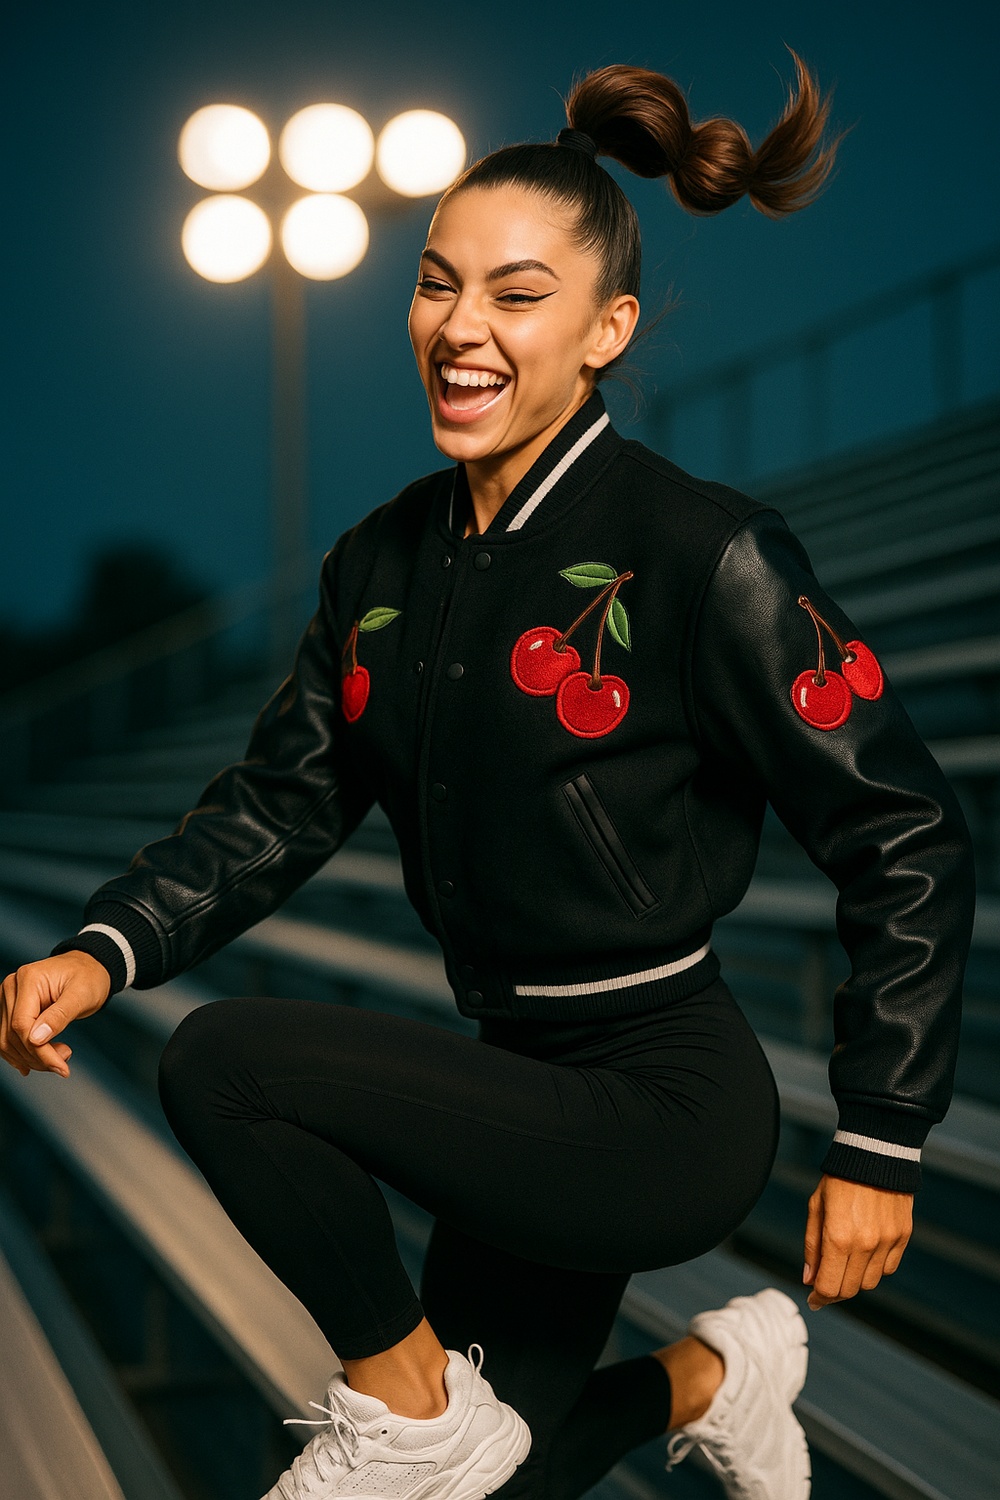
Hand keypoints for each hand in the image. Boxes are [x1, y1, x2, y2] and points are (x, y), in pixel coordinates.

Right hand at [0, 953, 110, 1078]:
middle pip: (13, 1035)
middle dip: (38, 1056)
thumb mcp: (82, 995)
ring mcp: (8, 998)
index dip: (39, 1051)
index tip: (61, 1066)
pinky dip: (22, 1054)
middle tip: (65, 1061)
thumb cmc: (88, 977)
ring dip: (31, 1058)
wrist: (88, 968)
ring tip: (59, 1057)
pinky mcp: (10, 1009)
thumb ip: (59, 1016)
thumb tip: (36, 1039)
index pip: (22, 1024)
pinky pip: (8, 1037)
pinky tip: (37, 1063)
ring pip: (7, 1040)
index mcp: (28, 979)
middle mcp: (12, 987)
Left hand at [802, 1173, 911, 1309]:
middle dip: (835, 1291)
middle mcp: (865, 1244)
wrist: (874, 1153)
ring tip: (845, 1263)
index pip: (830, 1287)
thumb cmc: (840, 1178)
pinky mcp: (903, 1236)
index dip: (819, 1298)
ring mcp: (887, 1241)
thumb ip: (812, 1245)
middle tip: (826, 1283)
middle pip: (850, 1289)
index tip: (813, 1299)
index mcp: (839, 1237)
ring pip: (871, 1282)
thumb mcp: (816, 1207)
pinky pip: (889, 1267)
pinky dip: (876, 1268)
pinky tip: (865, 1253)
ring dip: (855, 1279)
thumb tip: (809, 1279)